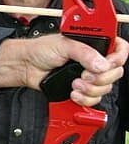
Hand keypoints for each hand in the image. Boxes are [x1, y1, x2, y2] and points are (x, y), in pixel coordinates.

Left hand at [0, 35, 127, 105]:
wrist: (25, 65)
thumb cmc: (40, 50)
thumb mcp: (63, 44)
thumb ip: (84, 52)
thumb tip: (101, 64)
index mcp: (93, 45)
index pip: (120, 49)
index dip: (118, 57)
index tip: (107, 63)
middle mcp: (94, 60)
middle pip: (116, 72)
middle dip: (101, 77)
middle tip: (84, 74)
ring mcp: (88, 76)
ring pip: (106, 88)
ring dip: (91, 89)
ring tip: (74, 83)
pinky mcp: (81, 89)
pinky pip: (94, 99)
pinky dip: (85, 98)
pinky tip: (73, 92)